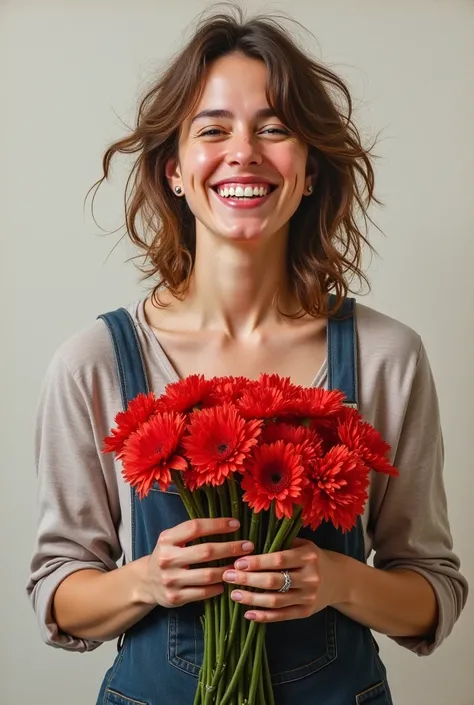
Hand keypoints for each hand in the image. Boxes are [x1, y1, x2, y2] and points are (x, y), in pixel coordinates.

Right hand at [144, 518, 253, 607]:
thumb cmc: (168, 555)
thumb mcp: (172, 539)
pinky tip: (227, 581)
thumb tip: (228, 524)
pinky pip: (204, 592)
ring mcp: (170, 580)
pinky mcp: (175, 598)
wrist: (146, 582)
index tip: (236, 525)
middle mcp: (167, 559)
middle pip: (206, 552)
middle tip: (248, 546)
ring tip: (242, 565)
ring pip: (208, 575)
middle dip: (231, 548)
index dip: (218, 525)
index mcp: (167, 539)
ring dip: (229, 569)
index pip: (195, 527)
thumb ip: (192, 532)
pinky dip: (218, 587)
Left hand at [222, 538, 346, 622]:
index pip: (278, 560)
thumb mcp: (302, 545)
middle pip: (274, 581)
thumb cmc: (313, 558)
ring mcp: (309, 597)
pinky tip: (248, 613)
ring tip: (234, 594)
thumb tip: (248, 544)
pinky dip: (264, 616)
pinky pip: (282, 616)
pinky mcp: (306, 612)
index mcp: (308, 556)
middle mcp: (310, 577)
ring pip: (276, 601)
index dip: (256, 562)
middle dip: (248, 580)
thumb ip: (281, 544)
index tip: (237, 562)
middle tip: (227, 577)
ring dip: (252, 599)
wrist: (339, 580)